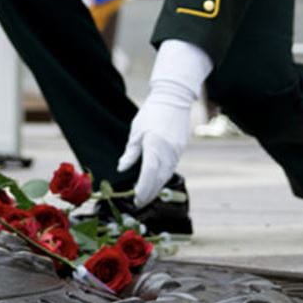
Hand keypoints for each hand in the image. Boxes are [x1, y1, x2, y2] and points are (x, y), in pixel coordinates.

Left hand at [117, 40, 212, 207]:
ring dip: (156, 188)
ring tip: (145, 197)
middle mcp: (167, 151)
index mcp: (154, 145)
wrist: (173, 98)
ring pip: (166, 175)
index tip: (136, 198)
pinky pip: (171, 168)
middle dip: (149, 193)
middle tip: (138, 204)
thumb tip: (122, 168)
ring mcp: (176, 151)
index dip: (143, 188)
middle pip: (159, 179)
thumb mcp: (136, 131)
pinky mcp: (180, 150)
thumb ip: (131, 152)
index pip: (149, 173)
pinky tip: (155, 183)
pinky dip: (162, 178)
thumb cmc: (151, 113)